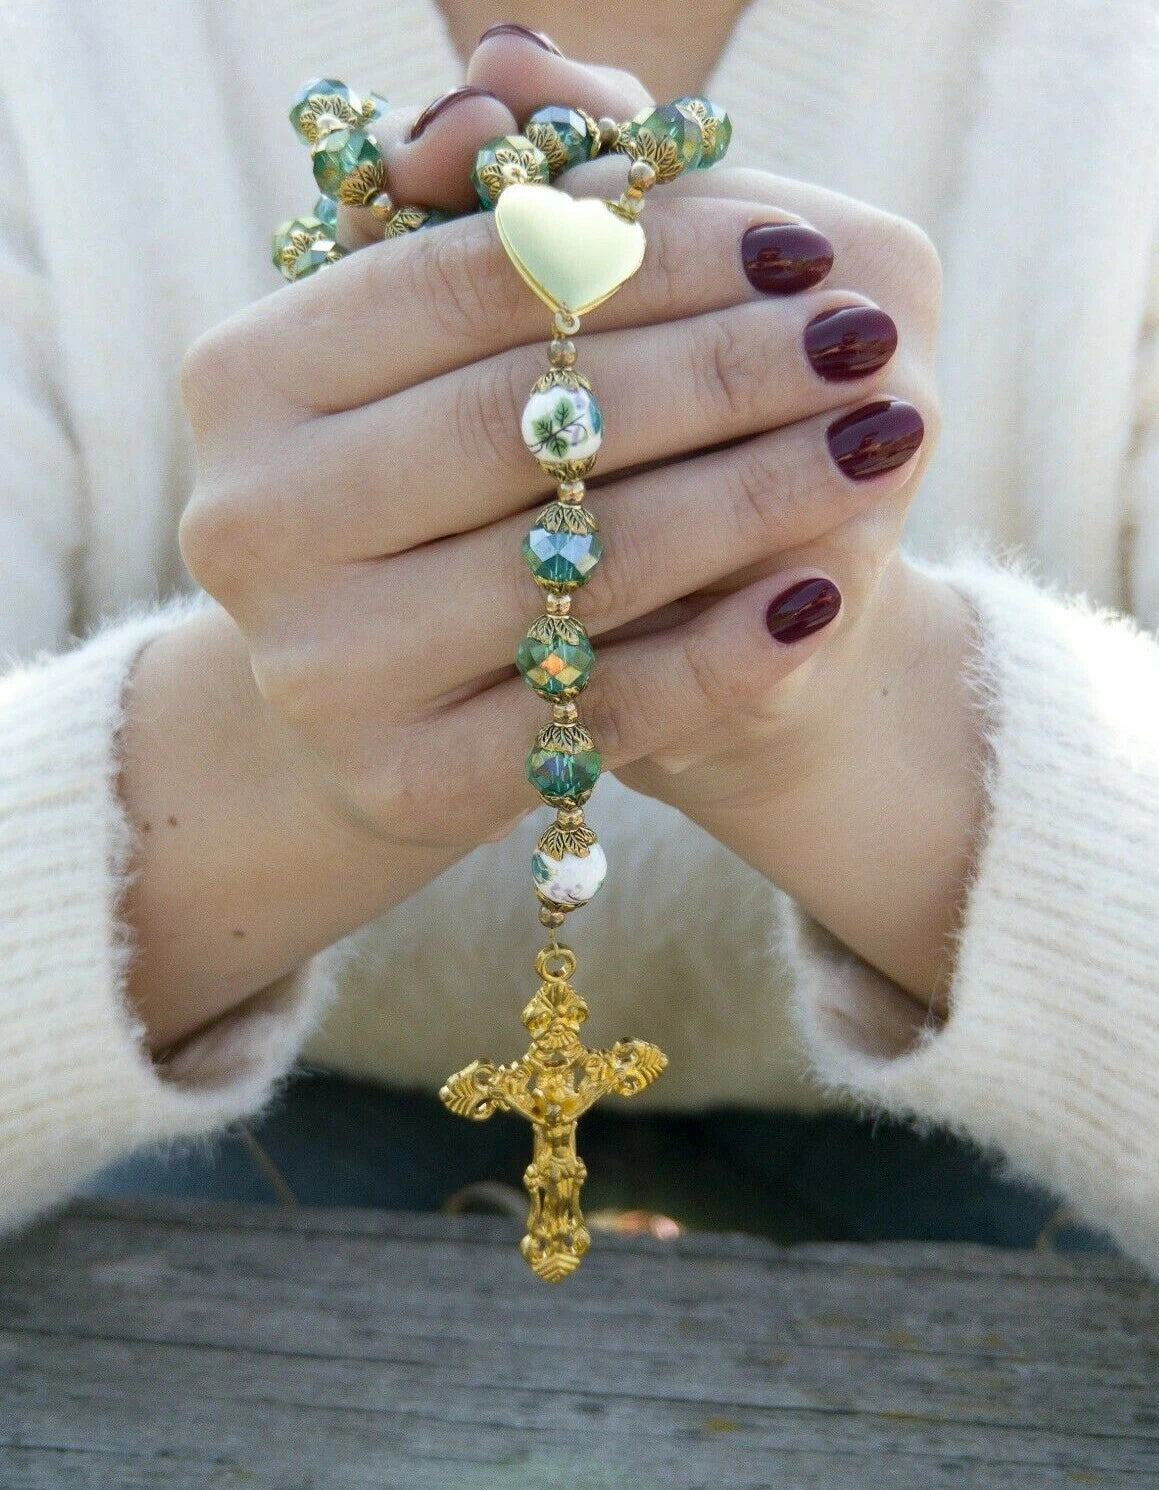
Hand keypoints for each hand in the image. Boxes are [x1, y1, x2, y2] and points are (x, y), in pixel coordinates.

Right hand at [178, 45, 920, 859]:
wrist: (371, 700)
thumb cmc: (419, 497)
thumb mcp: (434, 353)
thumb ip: (484, 211)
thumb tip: (523, 66)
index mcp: (245, 378)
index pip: (471, 284)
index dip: (645, 255)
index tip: (793, 253)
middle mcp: (253, 522)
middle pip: (524, 421)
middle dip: (719, 372)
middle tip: (860, 339)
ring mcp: (321, 669)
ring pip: (573, 567)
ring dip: (754, 497)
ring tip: (878, 436)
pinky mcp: (404, 783)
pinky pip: (599, 713)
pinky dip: (725, 655)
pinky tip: (827, 591)